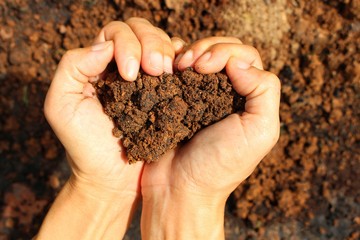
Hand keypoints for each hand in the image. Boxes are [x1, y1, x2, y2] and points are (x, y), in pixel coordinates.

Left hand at [38, 18, 177, 238]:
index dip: (127, 44)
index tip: (131, 75)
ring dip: (166, 51)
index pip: (116, 33)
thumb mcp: (61, 105)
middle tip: (156, 70)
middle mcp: (124, 65)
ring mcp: (149, 78)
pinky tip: (181, 70)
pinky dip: (183, 59)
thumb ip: (72, 67)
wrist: (113, 178)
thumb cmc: (85, 145)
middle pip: (141, 31)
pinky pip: (179, 63)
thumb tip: (105, 45)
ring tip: (166, 73)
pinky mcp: (168, 92)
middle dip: (151, 43)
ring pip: (161, 42)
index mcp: (98, 64)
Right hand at [140, 37, 280, 238]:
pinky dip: (171, 62)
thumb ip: (264, 90)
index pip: (244, 56)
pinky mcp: (173, 99)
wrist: (178, 189)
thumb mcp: (260, 132)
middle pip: (222, 49)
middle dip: (206, 48)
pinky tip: (166, 70)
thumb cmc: (219, 166)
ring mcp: (197, 94)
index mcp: (248, 97)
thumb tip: (238, 62)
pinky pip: (175, 70)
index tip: (205, 67)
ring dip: (187, 53)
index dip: (225, 52)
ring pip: (198, 55)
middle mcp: (225, 92)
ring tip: (177, 67)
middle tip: (189, 64)